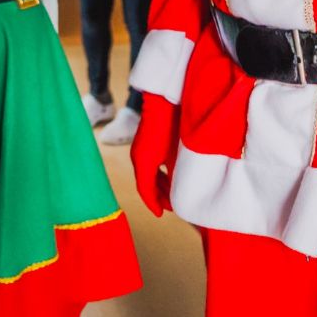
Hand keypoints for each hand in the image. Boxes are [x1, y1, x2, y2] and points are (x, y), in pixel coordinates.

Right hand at [131, 93, 179, 216]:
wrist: (164, 102)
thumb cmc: (163, 127)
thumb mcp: (163, 158)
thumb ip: (164, 179)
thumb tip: (172, 195)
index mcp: (142, 162)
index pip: (145, 191)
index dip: (153, 203)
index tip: (161, 214)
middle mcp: (141, 158)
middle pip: (148, 185)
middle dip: (160, 197)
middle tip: (173, 206)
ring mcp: (145, 150)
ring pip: (153, 175)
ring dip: (162, 187)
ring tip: (175, 195)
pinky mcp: (152, 143)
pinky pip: (156, 165)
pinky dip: (164, 175)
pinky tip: (175, 176)